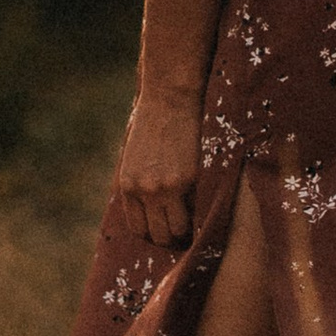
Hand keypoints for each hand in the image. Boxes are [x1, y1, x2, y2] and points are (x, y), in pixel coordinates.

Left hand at [112, 84, 202, 249]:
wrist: (170, 96)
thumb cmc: (153, 121)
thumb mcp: (135, 155)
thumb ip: (141, 182)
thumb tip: (153, 210)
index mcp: (128, 185)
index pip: (139, 229)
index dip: (155, 235)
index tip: (169, 233)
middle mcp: (144, 191)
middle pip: (159, 235)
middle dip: (172, 238)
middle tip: (187, 234)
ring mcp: (166, 187)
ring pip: (178, 230)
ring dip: (189, 231)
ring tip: (199, 225)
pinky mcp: (189, 179)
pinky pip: (196, 212)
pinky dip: (202, 215)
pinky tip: (208, 211)